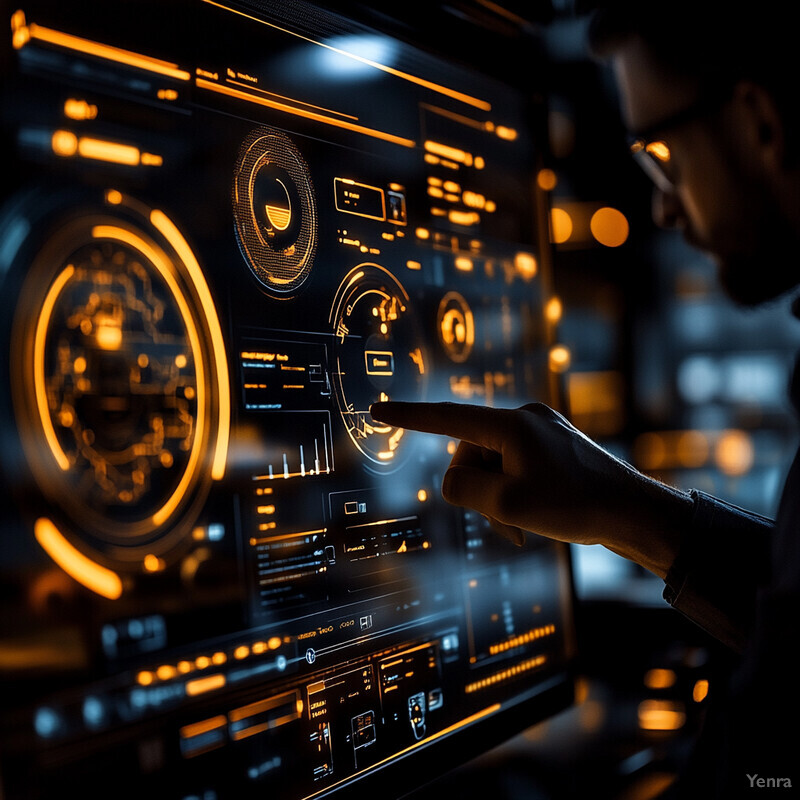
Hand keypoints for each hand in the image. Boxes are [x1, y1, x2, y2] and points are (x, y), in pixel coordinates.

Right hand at [370, 400, 692, 577]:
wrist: (634, 512)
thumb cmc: (572, 506)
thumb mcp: (505, 503)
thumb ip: (462, 487)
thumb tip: (454, 478)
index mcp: (510, 424)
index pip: (447, 418)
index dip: (408, 417)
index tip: (378, 409)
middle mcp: (525, 418)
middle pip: (472, 455)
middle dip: (479, 491)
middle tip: (507, 524)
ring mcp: (542, 431)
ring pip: (495, 466)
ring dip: (499, 499)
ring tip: (522, 528)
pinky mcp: (554, 446)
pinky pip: (517, 468)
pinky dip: (516, 494)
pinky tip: (534, 519)